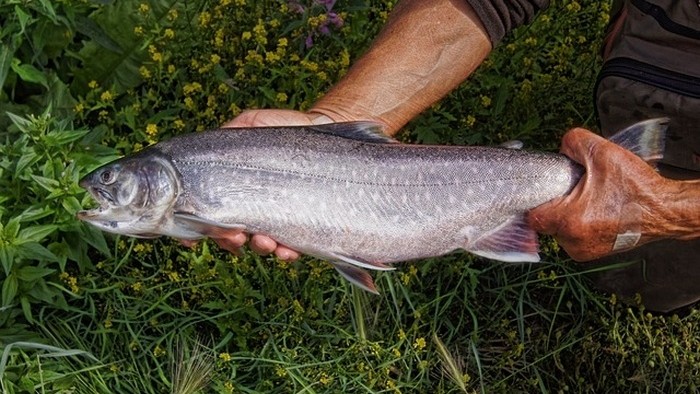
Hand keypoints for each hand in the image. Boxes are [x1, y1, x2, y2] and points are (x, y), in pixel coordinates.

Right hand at [185, 109, 333, 259]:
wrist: (321, 131)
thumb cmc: (282, 128)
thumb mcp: (248, 124)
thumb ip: (227, 134)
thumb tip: (205, 148)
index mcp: (231, 189)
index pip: (205, 213)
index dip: (193, 230)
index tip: (190, 239)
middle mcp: (250, 206)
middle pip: (229, 234)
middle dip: (228, 240)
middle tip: (234, 237)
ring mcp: (274, 217)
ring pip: (259, 244)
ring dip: (258, 247)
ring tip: (264, 241)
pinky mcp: (299, 224)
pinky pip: (291, 247)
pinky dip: (286, 253)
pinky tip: (287, 251)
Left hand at [527, 127, 670, 261]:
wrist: (665, 210)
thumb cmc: (638, 188)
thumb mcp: (603, 153)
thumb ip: (573, 142)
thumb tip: (562, 147)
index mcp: (570, 222)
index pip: (532, 215)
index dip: (537, 198)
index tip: (548, 187)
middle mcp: (574, 242)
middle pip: (545, 221)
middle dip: (556, 203)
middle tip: (575, 189)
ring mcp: (583, 251)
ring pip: (559, 229)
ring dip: (567, 214)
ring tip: (589, 200)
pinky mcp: (593, 253)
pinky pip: (573, 236)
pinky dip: (579, 223)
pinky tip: (595, 210)